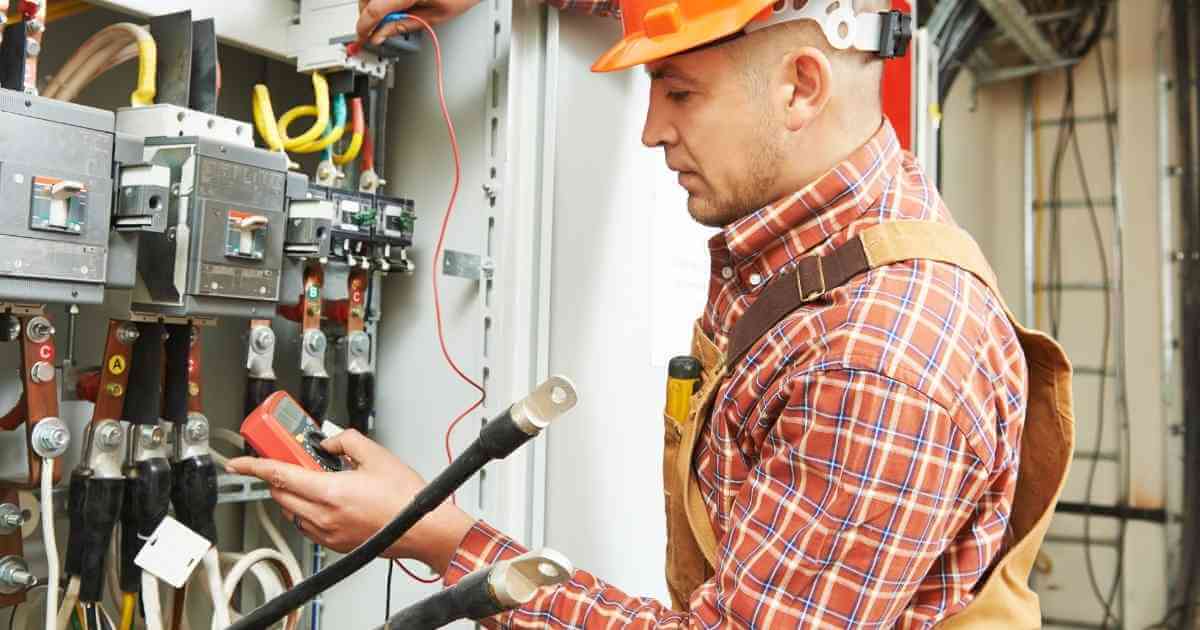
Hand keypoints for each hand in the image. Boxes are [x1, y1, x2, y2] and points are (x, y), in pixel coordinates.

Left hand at [226, 429, 474, 574]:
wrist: (422, 529)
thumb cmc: (405, 498)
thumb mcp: (376, 455)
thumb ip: (345, 441)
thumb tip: (328, 443)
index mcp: (330, 492)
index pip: (279, 476)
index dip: (254, 467)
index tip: (239, 463)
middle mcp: (323, 516)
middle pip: (281, 494)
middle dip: (280, 475)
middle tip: (294, 460)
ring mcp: (327, 533)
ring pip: (292, 510)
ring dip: (294, 493)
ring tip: (318, 479)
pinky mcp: (334, 544)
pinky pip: (307, 525)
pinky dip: (307, 509)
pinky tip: (328, 498)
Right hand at [357, 0, 481, 43]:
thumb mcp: (436, 16)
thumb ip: (404, 25)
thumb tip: (382, 34)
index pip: (373, 11)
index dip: (364, 28)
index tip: (362, 39)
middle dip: (367, 16)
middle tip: (377, 31)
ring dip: (372, 3)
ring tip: (388, 15)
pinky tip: (392, 3)